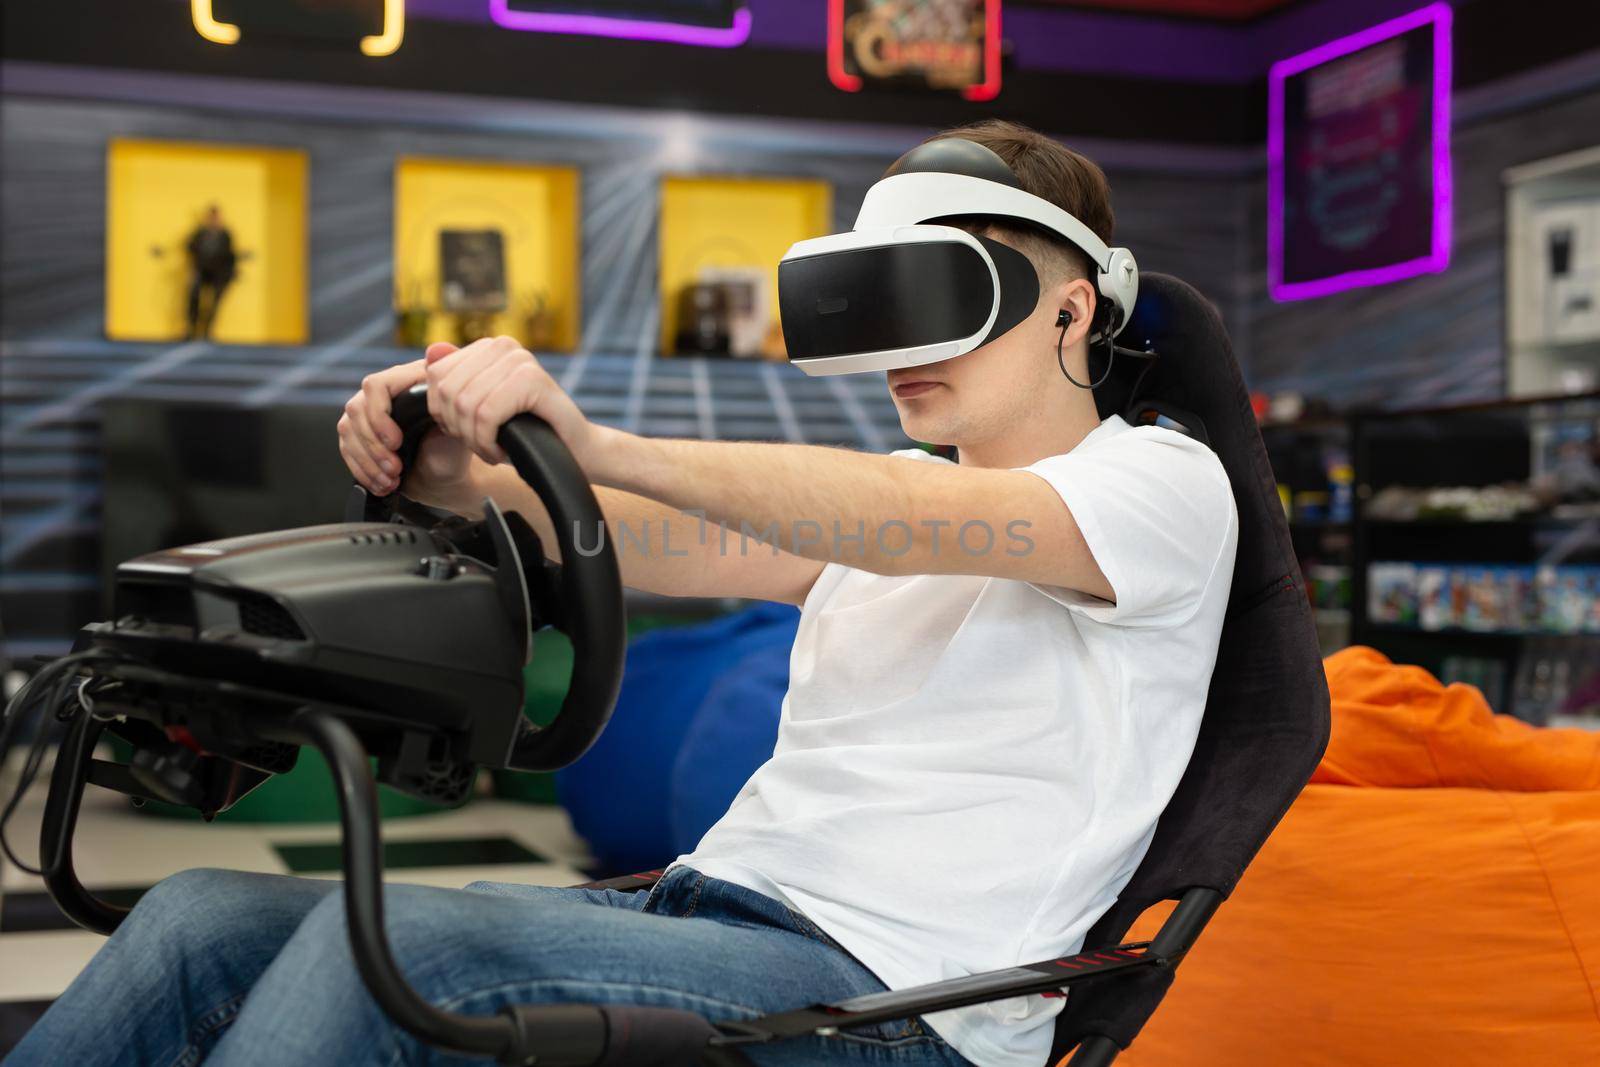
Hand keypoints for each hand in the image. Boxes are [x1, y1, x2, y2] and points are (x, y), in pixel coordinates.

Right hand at [337, 344, 476, 508]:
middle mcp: (385, 391)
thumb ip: (449, 389)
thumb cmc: (455, 447)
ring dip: (368, 461)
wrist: (445, 472)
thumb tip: (438, 349)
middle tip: (395, 469)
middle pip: (356, 410)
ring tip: (392, 480)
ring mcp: (368, 411)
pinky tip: (381, 484)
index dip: (379, 416)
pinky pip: (346, 447)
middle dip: (374, 447)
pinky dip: (362, 470)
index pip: (375, 386)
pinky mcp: (359, 432)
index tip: (396, 442)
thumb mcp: (459, 420)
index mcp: (409, 379)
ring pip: (348, 430)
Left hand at [424, 335, 605, 473]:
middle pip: (448, 391)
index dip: (441, 412)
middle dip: (458, 428)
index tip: (466, 432)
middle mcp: (504, 346)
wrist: (573, 452)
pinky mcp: (532, 379)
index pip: (436, 374)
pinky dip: (487, 442)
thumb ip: (456, 381)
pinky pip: (487, 415)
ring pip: (466, 405)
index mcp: (489, 347)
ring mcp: (519, 360)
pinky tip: (501, 451)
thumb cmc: (526, 432)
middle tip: (480, 444)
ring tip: (492, 449)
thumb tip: (431, 349)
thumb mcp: (480, 408)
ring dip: (474, 439)